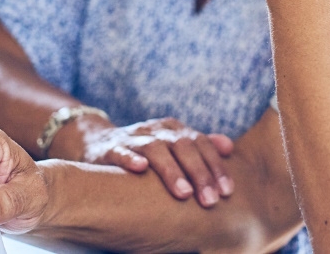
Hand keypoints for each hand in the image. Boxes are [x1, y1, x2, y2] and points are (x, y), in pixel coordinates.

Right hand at [76, 117, 234, 205]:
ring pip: (155, 149)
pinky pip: (121, 151)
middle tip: (211, 200)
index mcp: (175, 129)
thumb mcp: (173, 144)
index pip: (202, 143)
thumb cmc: (146, 150)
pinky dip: (130, 159)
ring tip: (184, 193)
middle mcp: (157, 130)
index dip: (216, 166)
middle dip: (199, 173)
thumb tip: (230, 148)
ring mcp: (133, 138)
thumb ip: (201, 145)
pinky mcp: (110, 149)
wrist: (99, 142)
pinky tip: (141, 169)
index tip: (227, 191)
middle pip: (183, 146)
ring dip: (171, 170)